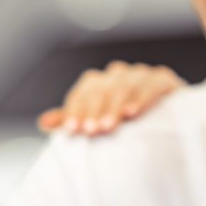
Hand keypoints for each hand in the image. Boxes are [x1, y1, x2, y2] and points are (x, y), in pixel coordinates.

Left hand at [38, 61, 183, 135]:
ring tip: (109, 126)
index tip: (73, 130)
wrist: (161, 121)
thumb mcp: (93, 122)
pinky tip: (133, 113)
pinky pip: (152, 84)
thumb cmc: (119, 124)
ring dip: (115, 106)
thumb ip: (69, 121)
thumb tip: (43, 122)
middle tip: (91, 131)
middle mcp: (116, 75)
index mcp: (97, 83)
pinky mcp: (162, 79)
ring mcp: (140, 74)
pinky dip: (142, 98)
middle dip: (94, 111)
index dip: (76, 111)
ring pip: (124, 85)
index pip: (82, 93)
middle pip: (102, 89)